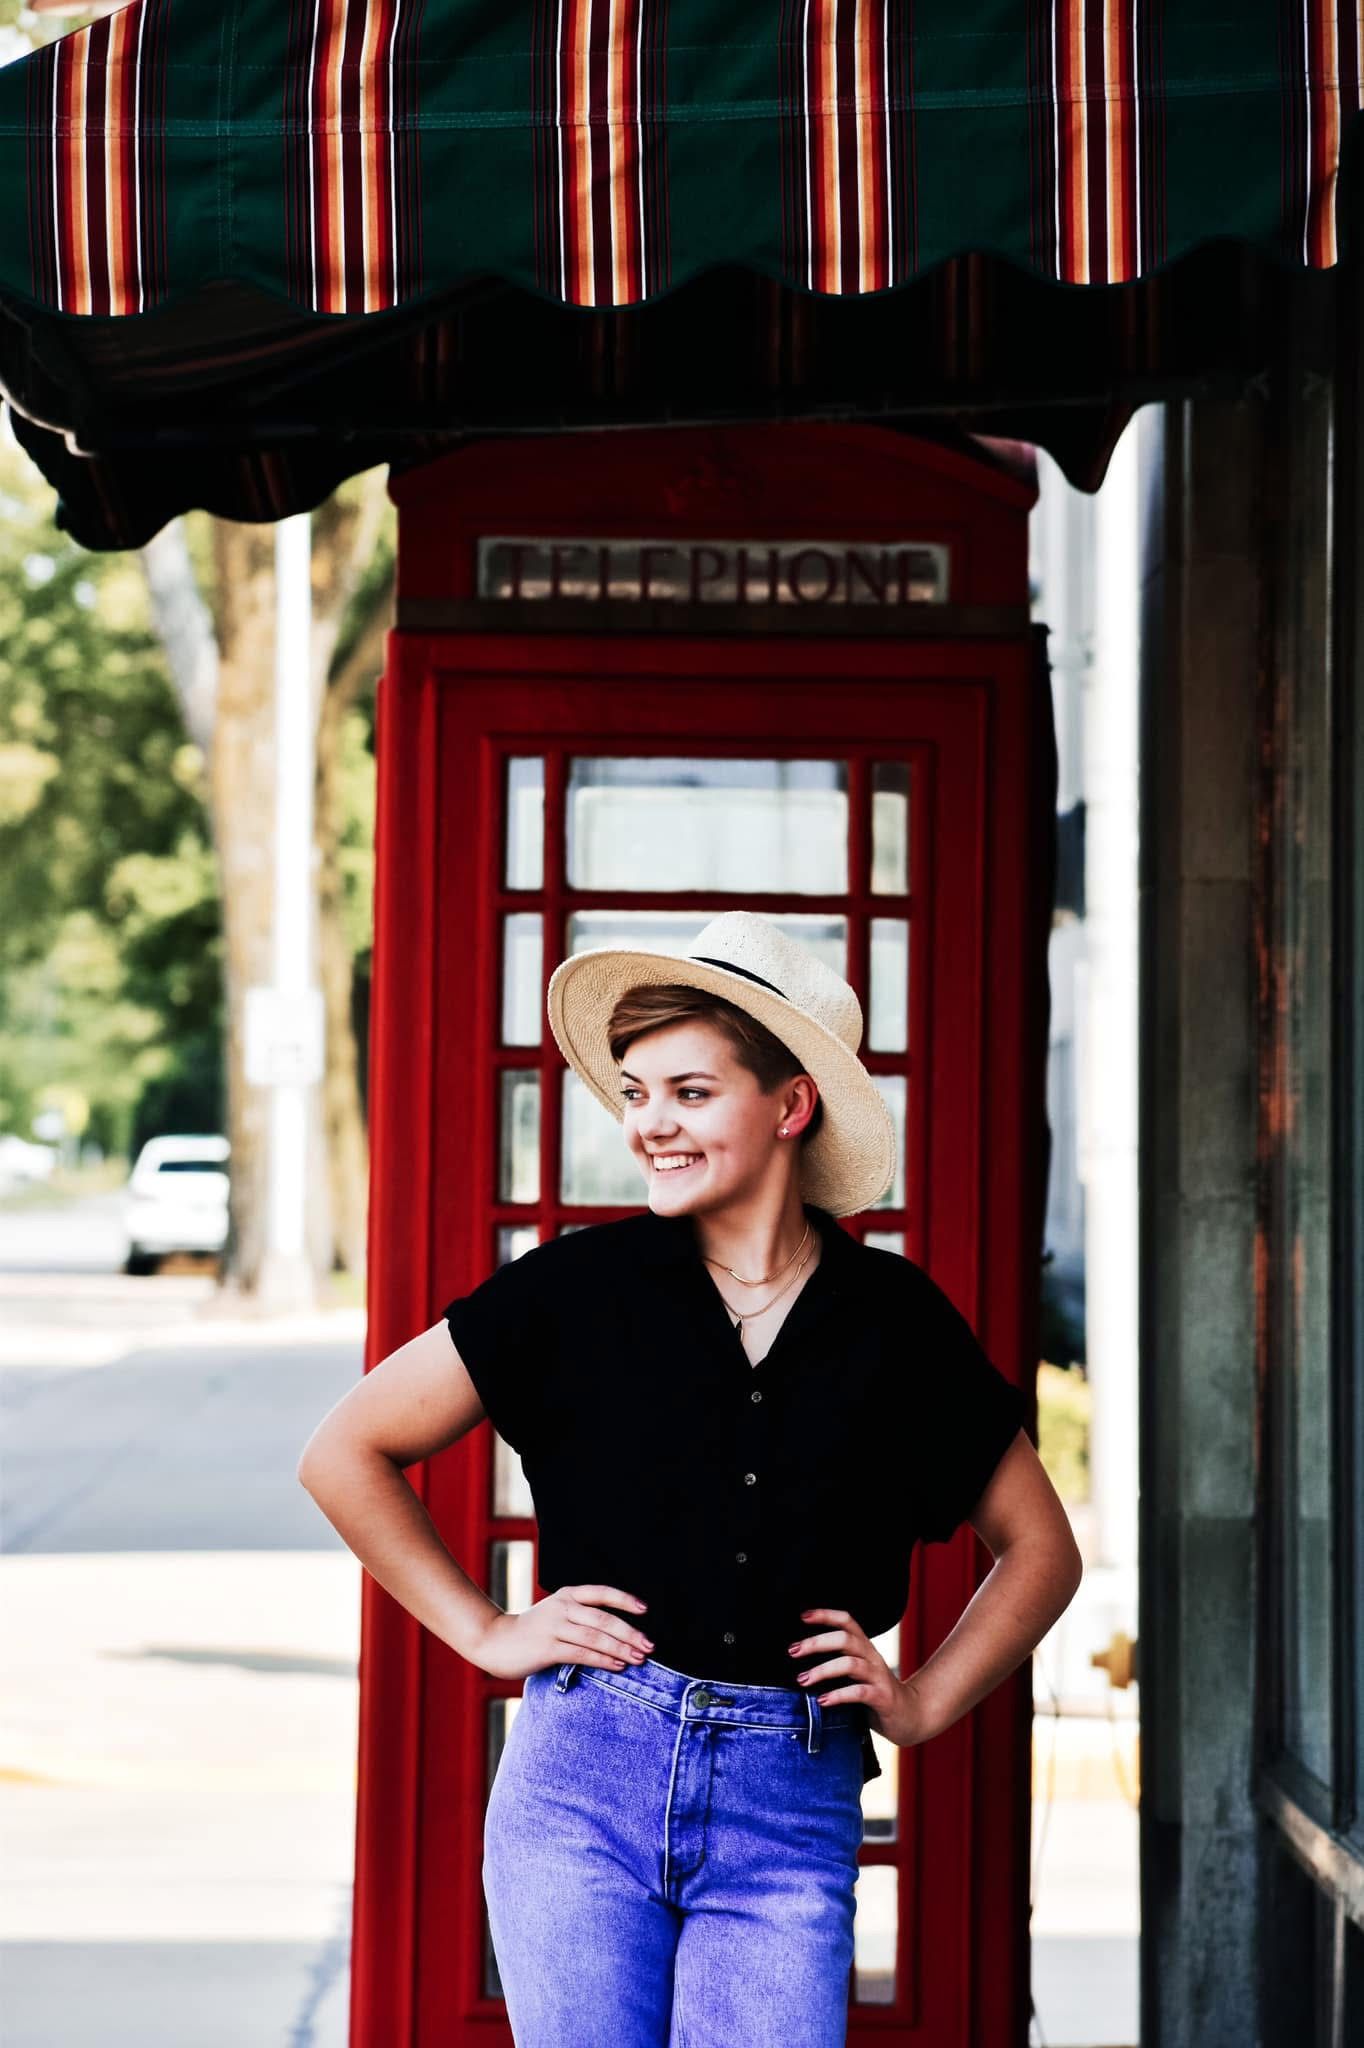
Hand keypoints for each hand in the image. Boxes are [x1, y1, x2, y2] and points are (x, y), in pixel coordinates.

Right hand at [470, 1582, 654, 1682]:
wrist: (495, 1641)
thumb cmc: (532, 1631)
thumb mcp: (556, 1613)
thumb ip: (580, 1617)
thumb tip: (617, 1632)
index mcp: (567, 1594)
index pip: (602, 1592)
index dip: (625, 1599)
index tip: (645, 1610)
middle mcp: (562, 1607)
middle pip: (604, 1618)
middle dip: (630, 1633)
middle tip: (649, 1645)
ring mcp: (555, 1627)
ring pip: (596, 1637)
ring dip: (621, 1649)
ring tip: (639, 1658)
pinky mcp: (548, 1648)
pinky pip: (583, 1654)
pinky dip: (603, 1660)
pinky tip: (618, 1665)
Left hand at [787, 1606, 933, 1747]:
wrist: (912, 1717)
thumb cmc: (876, 1695)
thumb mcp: (856, 1675)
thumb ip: (837, 1667)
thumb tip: (798, 1665)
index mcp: (865, 1648)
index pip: (847, 1622)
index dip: (826, 1615)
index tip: (803, 1616)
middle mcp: (872, 1657)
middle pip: (845, 1639)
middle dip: (817, 1642)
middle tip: (792, 1651)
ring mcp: (879, 1677)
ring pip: (851, 1664)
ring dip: (823, 1670)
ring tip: (802, 1680)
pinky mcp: (883, 1698)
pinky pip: (859, 1692)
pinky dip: (838, 1695)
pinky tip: (822, 1701)